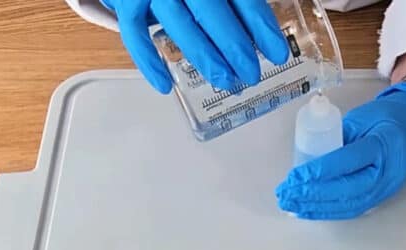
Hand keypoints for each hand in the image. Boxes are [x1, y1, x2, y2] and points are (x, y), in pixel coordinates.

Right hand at [102, 0, 289, 92]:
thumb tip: (263, 22)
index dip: (261, 26)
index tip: (277, 53)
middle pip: (211, 14)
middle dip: (235, 48)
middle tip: (251, 74)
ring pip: (179, 26)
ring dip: (204, 57)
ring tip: (225, 81)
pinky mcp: (128, 0)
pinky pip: (135, 32)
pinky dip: (147, 61)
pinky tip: (165, 85)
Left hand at [275, 83, 405, 219]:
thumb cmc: (387, 116)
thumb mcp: (361, 118)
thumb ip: (337, 138)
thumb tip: (310, 160)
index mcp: (384, 145)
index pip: (347, 162)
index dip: (319, 171)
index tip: (294, 176)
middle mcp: (388, 172)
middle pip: (346, 190)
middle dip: (312, 194)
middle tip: (286, 194)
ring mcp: (386, 188)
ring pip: (348, 204)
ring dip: (316, 208)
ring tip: (291, 205)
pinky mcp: (381, 196)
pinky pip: (353, 208)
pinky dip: (329, 211)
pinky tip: (309, 210)